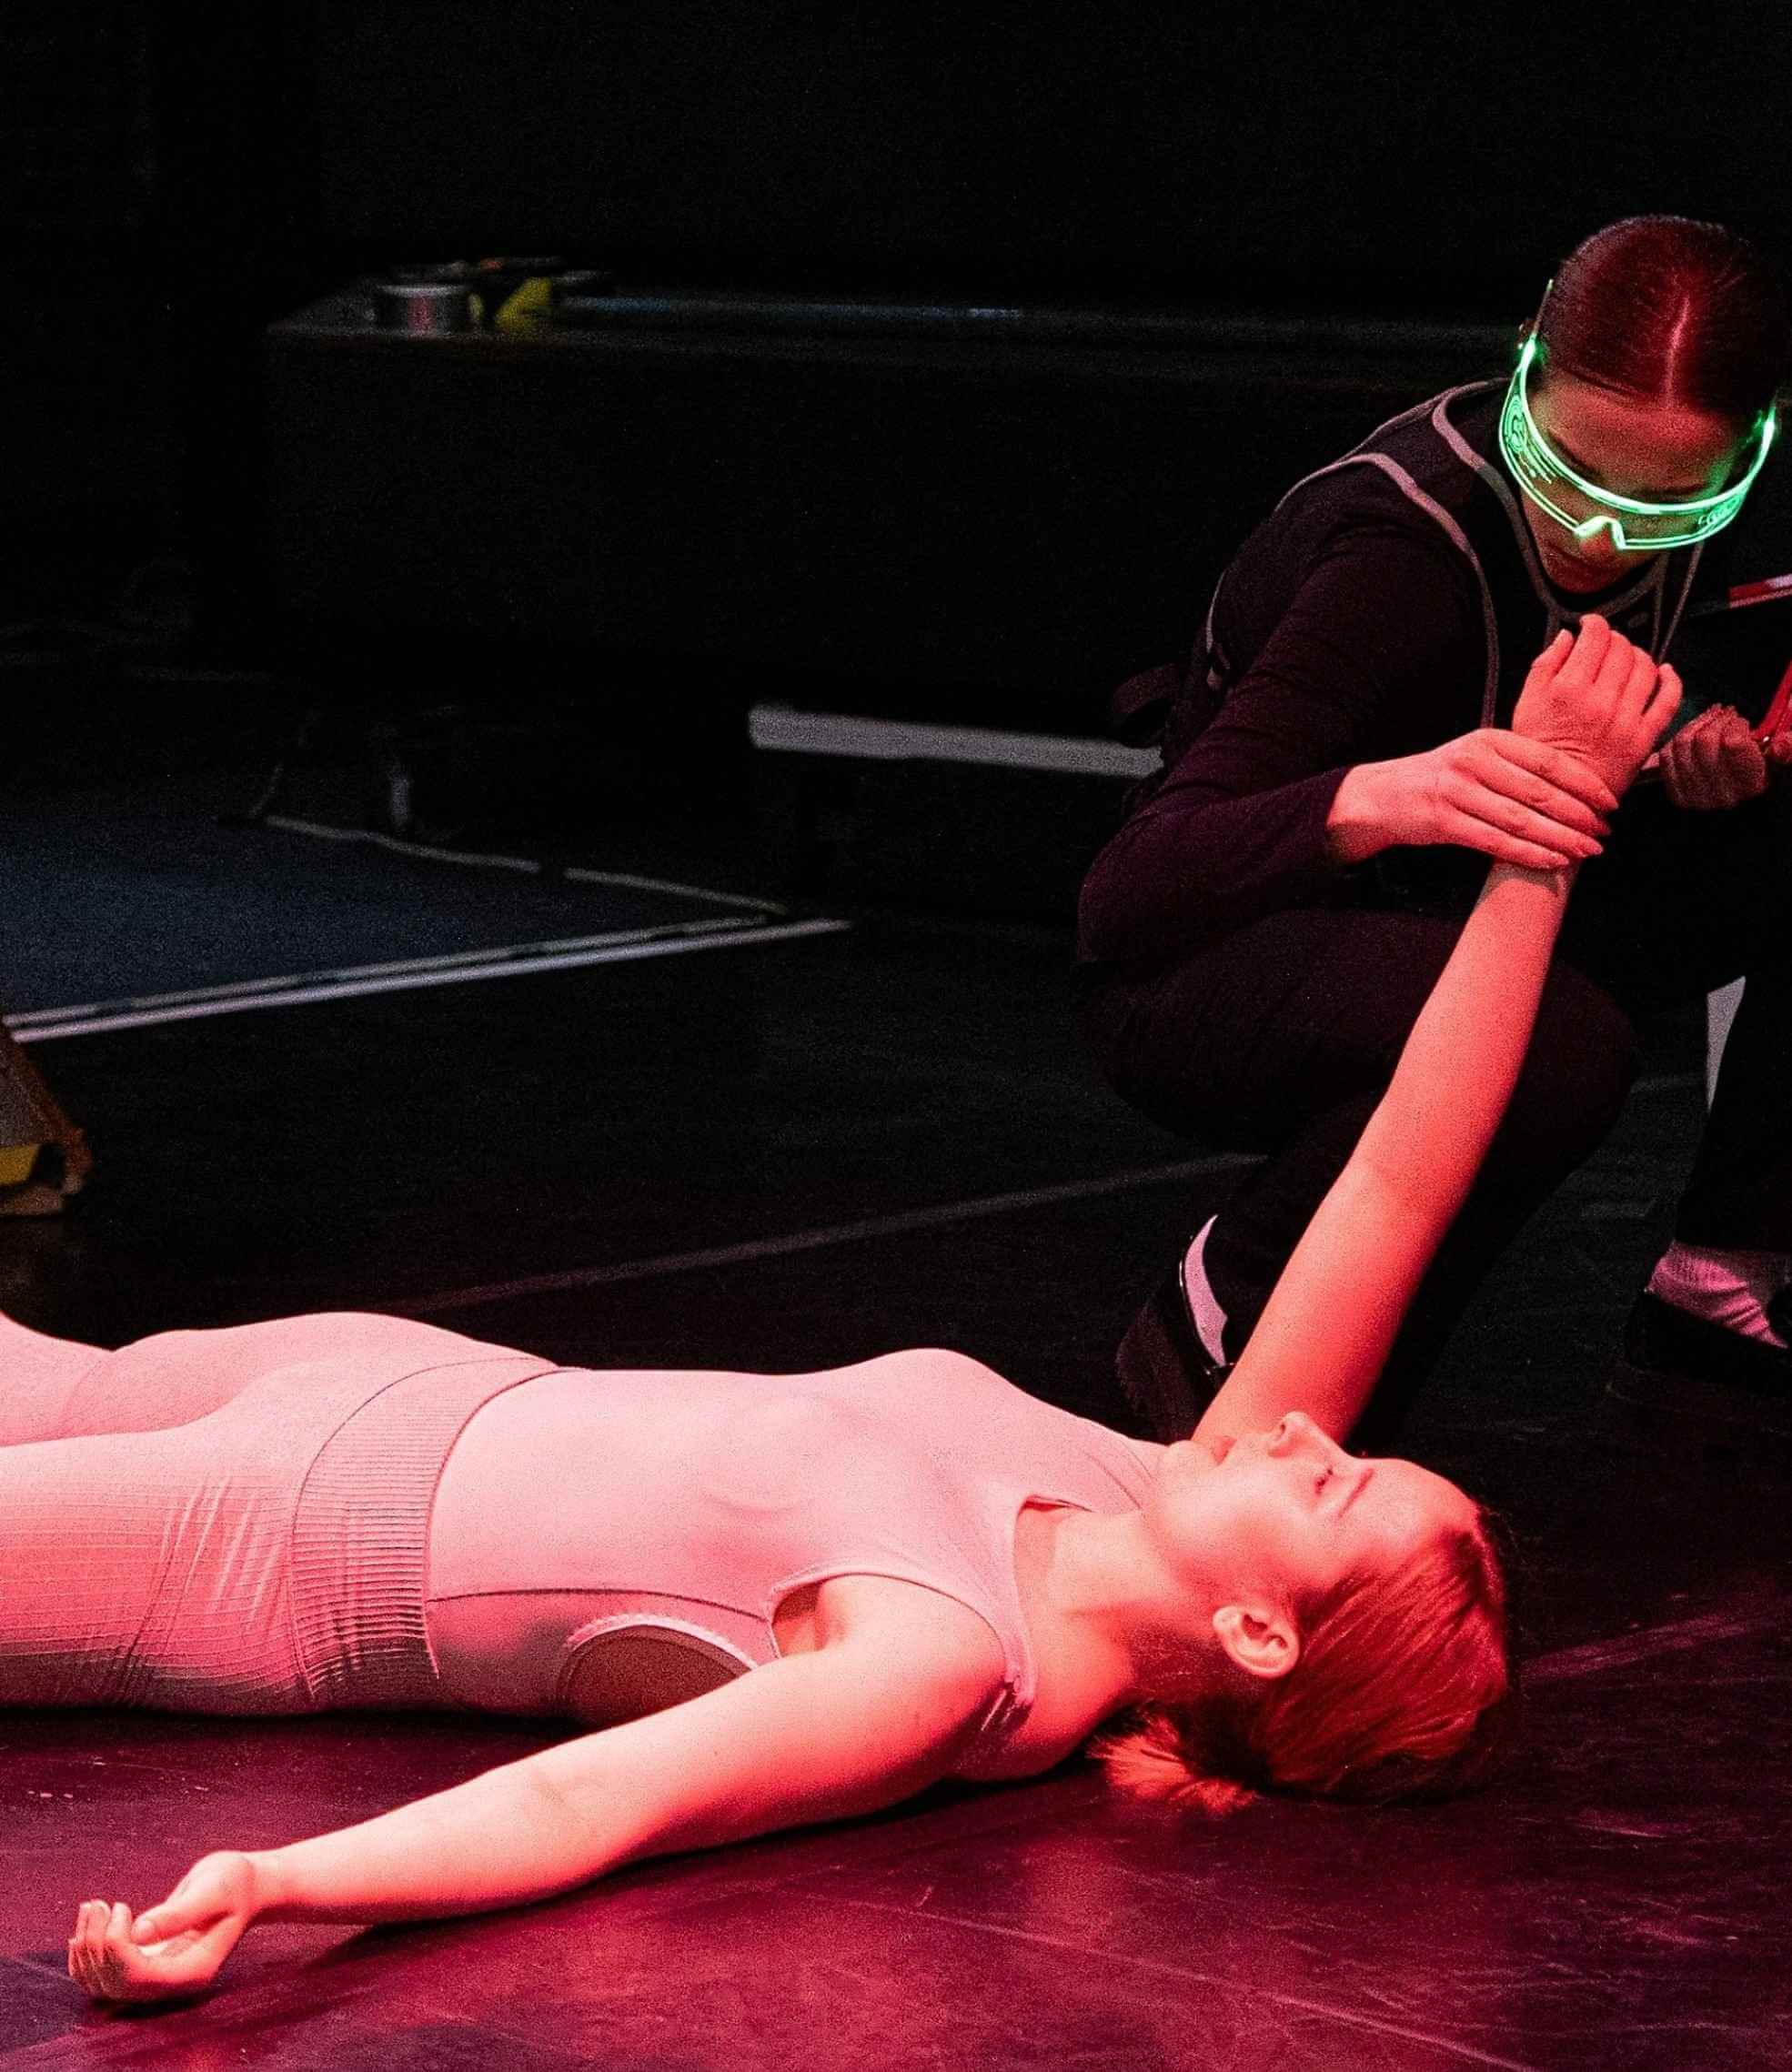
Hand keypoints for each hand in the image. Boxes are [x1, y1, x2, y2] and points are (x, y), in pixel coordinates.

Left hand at [68, 1851, 258, 2003]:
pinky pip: (104, 1974)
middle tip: (99, 1904)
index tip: (120, 1908)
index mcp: (192, 1970)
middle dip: (96, 1946)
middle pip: (114, 1984)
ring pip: (102, 1983)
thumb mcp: (213, 1891)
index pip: (137, 1977)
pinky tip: (87, 1926)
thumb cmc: (235, 1884)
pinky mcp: (146, 1962)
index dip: (116, 1949)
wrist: (246, 1887)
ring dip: (86, 1949)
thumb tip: (137, 1932)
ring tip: (92, 1907)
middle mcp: (171, 1982)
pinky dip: (87, 1954)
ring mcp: (157, 1976)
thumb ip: (178, 1913)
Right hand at [1328, 728, 1616, 870]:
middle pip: (1539, 791)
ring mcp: (1457, 791)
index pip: (1548, 760)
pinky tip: (1552, 861)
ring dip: (1559, 838)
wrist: (1386, 795)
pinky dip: (1528, 853)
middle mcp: (1474, 761)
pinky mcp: (1443, 821)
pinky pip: (1495, 841)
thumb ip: (1519, 760)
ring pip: (1521, 819)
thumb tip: (1578, 779)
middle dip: (1578, 815)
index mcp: (1489, 739)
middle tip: (1604, 831)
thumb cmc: (1443, 777)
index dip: (1583, 782)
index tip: (1610, 801)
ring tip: (1587, 850)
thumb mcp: (1477, 754)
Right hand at [1511, 613, 1680, 798]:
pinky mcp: (1643, 738)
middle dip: (1614, 640)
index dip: (1595, 624)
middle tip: (1606, 647)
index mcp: (1568, 690)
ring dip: (1639, 656)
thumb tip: (1566, 636)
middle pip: (1622, 648)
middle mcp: (1600, 702)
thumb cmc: (1537, 753)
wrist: (1555, 799)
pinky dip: (1670, 679)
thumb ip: (1545, 665)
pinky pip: (1668, 698)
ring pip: (1646, 667)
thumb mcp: (1525, 706)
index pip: (1596, 637)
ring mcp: (1626, 720)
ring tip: (1628, 661)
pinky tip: (1663, 673)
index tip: (1591, 626)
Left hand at [1657, 701, 1774, 808]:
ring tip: (1713, 719)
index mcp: (1752, 784)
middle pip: (1705, 740)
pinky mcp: (1677, 795)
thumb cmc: (1762, 763)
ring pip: (1683, 743)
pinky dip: (1681, 737)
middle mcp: (1723, 796)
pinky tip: (1696, 733)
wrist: (1738, 787)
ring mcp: (1696, 798)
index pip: (1732, 742)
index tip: (1741, 722)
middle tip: (1727, 714)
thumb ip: (1787, 746)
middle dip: (1717, 719)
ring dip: (1698, 723)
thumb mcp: (1781, 753)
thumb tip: (1780, 746)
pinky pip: (1668, 754)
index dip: (1735, 724)